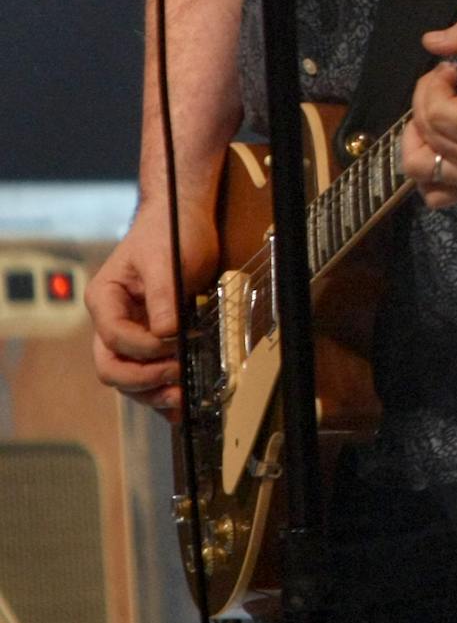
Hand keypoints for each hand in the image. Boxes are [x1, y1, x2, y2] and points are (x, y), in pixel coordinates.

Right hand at [87, 198, 216, 419]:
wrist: (184, 217)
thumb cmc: (170, 231)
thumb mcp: (166, 259)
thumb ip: (163, 296)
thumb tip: (166, 333)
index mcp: (106, 299)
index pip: (115, 337)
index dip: (143, 346)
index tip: (173, 342)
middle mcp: (113, 321)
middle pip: (113, 366)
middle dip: (142, 378)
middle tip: (176, 376)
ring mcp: (133, 332)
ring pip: (129, 377)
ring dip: (151, 392)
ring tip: (180, 398)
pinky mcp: (155, 339)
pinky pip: (149, 373)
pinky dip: (160, 391)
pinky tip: (178, 405)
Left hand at [398, 17, 456, 208]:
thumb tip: (431, 42)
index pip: (437, 112)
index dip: (432, 83)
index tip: (450, 67)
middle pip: (427, 133)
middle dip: (426, 98)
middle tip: (445, 81)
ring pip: (420, 165)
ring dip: (419, 135)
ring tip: (436, 113)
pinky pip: (436, 195)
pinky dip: (427, 174)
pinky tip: (437, 146)